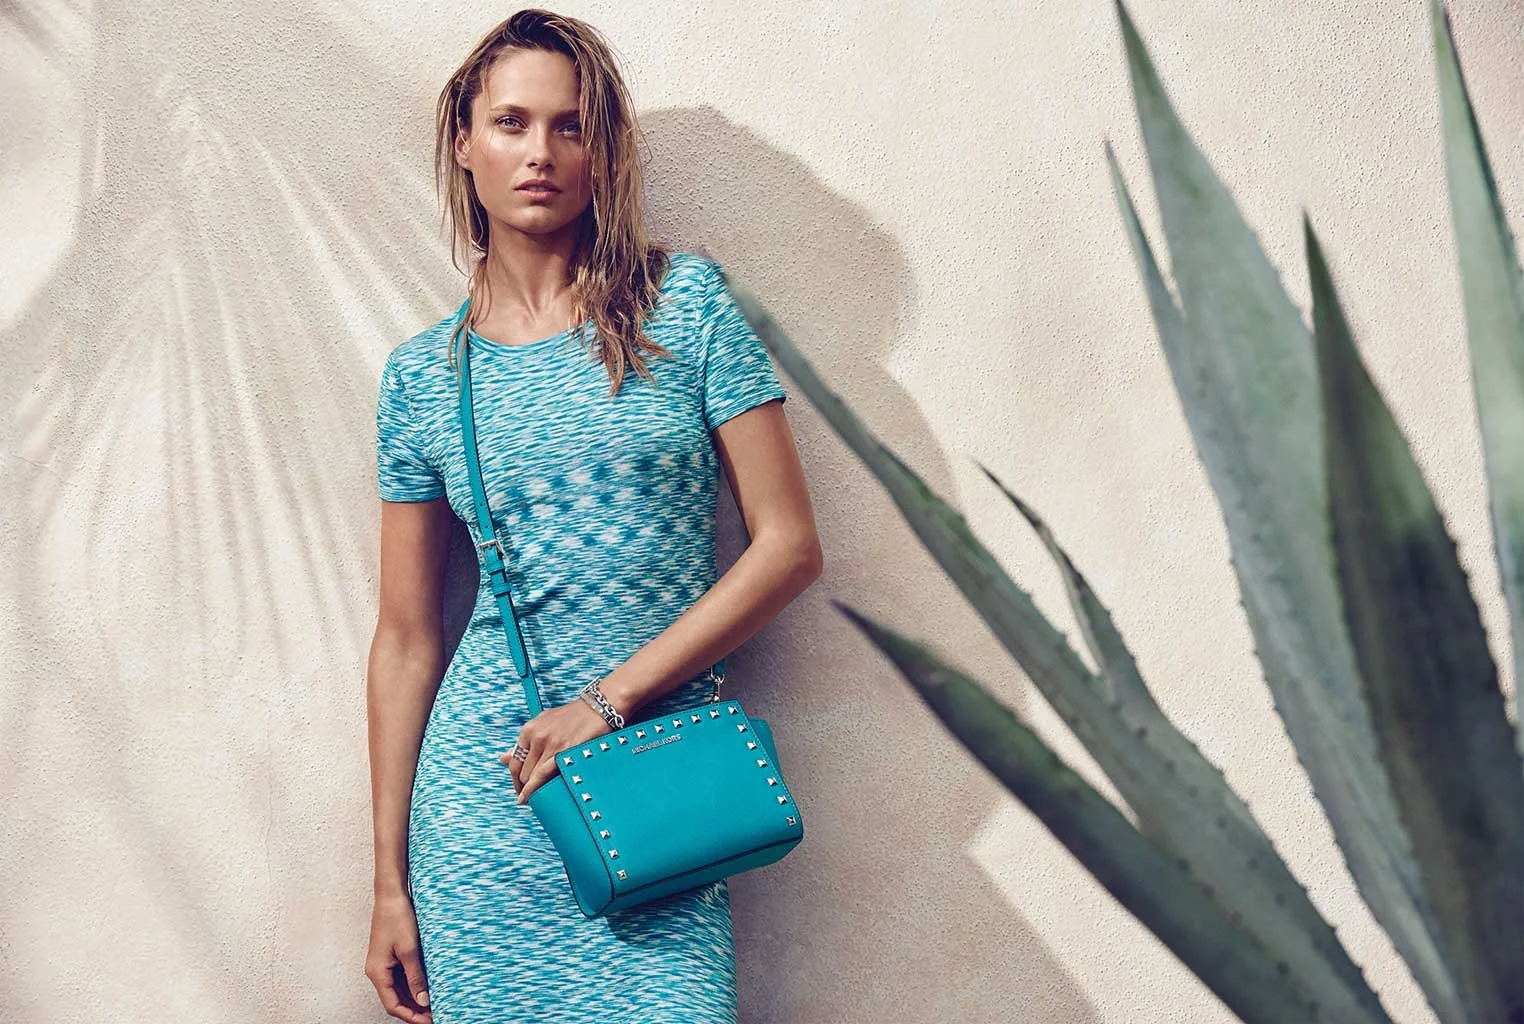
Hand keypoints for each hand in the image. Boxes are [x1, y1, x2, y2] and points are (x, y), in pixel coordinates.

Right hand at [365, 891, 432, 1023]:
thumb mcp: (410, 949)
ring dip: (415, 999)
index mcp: (377, 972)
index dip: (411, 1016)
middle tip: (436, 1014)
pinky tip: (428, 987)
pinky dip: (413, 986)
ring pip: (399, 990)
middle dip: (415, 1010)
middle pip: (395, 1000)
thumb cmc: (397, 917)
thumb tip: (424, 1000)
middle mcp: (377, 972)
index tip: (430, 1021)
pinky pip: (401, 978)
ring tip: (435, 1004)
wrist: (391, 895)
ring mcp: (383, 965)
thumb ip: (416, 976)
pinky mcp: (390, 957)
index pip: (393, 1005)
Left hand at [500, 698, 614, 803]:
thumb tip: (502, 759)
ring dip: (533, 789)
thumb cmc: (573, 717)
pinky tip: (530, 798)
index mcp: (529, 729)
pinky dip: (534, 788)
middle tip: (533, 796)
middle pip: (522, 772)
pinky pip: (543, 775)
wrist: (599, 707)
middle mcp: (536, 736)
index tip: (520, 789)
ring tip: (538, 798)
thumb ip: (525, 743)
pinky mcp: (565, 750)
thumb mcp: (544, 724)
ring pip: (531, 776)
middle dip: (526, 786)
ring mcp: (550, 743)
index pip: (514, 762)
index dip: (516, 779)